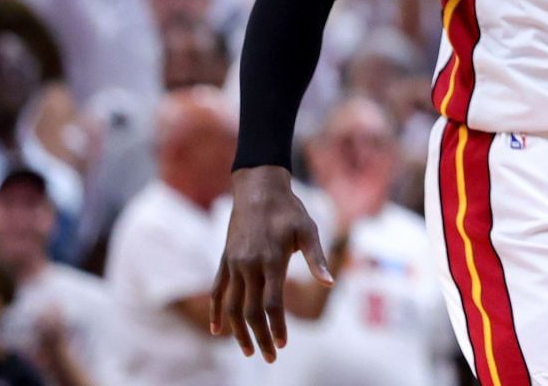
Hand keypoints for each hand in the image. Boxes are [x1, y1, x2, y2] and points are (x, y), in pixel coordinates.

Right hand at [212, 166, 333, 361]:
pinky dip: (217, 312)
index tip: (283, 344)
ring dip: (238, 331)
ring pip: (231, 306)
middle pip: (250, 311)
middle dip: (260, 337)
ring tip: (247, 351)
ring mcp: (233, 264)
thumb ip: (317, 258)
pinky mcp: (225, 261)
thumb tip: (330, 282)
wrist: (258, 189)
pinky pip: (217, 291)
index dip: (277, 326)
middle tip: (270, 358)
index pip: (272, 303)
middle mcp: (249, 265)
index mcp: (271, 260)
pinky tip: (217, 330)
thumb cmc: (289, 209)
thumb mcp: (309, 229)